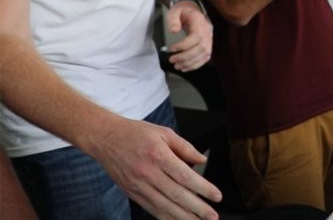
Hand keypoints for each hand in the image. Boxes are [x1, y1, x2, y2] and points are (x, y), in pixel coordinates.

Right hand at [88, 117, 221, 219]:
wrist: (105, 138)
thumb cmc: (134, 133)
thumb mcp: (164, 133)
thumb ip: (185, 147)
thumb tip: (201, 160)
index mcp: (158, 155)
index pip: (185, 177)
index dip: (203, 188)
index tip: (216, 196)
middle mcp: (148, 173)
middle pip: (177, 195)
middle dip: (197, 208)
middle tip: (212, 216)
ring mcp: (138, 185)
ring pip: (164, 206)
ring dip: (183, 217)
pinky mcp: (132, 193)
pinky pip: (151, 208)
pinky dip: (165, 217)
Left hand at [164, 1, 211, 71]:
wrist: (192, 11)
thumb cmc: (183, 11)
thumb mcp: (175, 11)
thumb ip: (173, 20)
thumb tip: (174, 31)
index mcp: (200, 22)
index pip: (196, 36)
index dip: (184, 45)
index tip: (172, 49)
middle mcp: (207, 32)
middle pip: (201, 48)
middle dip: (186, 57)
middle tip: (172, 60)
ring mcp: (209, 40)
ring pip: (204, 55)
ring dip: (190, 63)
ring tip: (177, 66)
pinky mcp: (208, 46)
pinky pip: (205, 58)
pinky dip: (195, 65)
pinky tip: (185, 67)